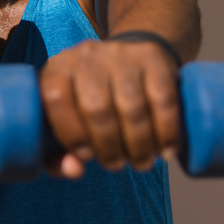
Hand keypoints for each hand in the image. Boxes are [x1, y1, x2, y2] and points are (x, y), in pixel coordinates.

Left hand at [39, 39, 180, 177]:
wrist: (125, 60)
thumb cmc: (87, 103)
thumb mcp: (63, 124)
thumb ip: (56, 155)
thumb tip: (74, 170)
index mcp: (57, 69)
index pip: (57, 98)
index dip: (71, 133)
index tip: (86, 156)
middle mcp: (86, 56)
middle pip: (97, 108)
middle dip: (108, 147)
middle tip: (116, 164)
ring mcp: (121, 54)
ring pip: (131, 107)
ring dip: (139, 145)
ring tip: (140, 161)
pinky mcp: (153, 58)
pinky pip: (163, 100)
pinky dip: (166, 132)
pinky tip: (166, 149)